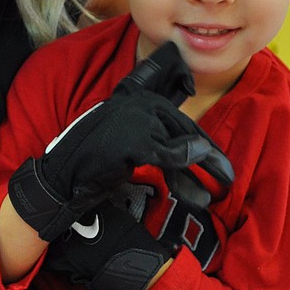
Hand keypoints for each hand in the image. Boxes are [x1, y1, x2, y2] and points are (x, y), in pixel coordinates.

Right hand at [8, 41, 233, 241]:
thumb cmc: (93, 157)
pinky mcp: (135, 140)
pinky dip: (185, 173)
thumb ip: (155, 133)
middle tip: (227, 178)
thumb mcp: (126, 137)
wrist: (63, 173)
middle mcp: (139, 100)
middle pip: (185, 129)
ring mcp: (137, 118)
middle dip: (209, 156)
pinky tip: (195, 194)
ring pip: (181, 144)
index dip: (202, 142)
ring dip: (202, 171)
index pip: (179, 118)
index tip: (218, 162)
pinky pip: (170, 157)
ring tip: (214, 193)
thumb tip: (196, 143)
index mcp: (137, 95)